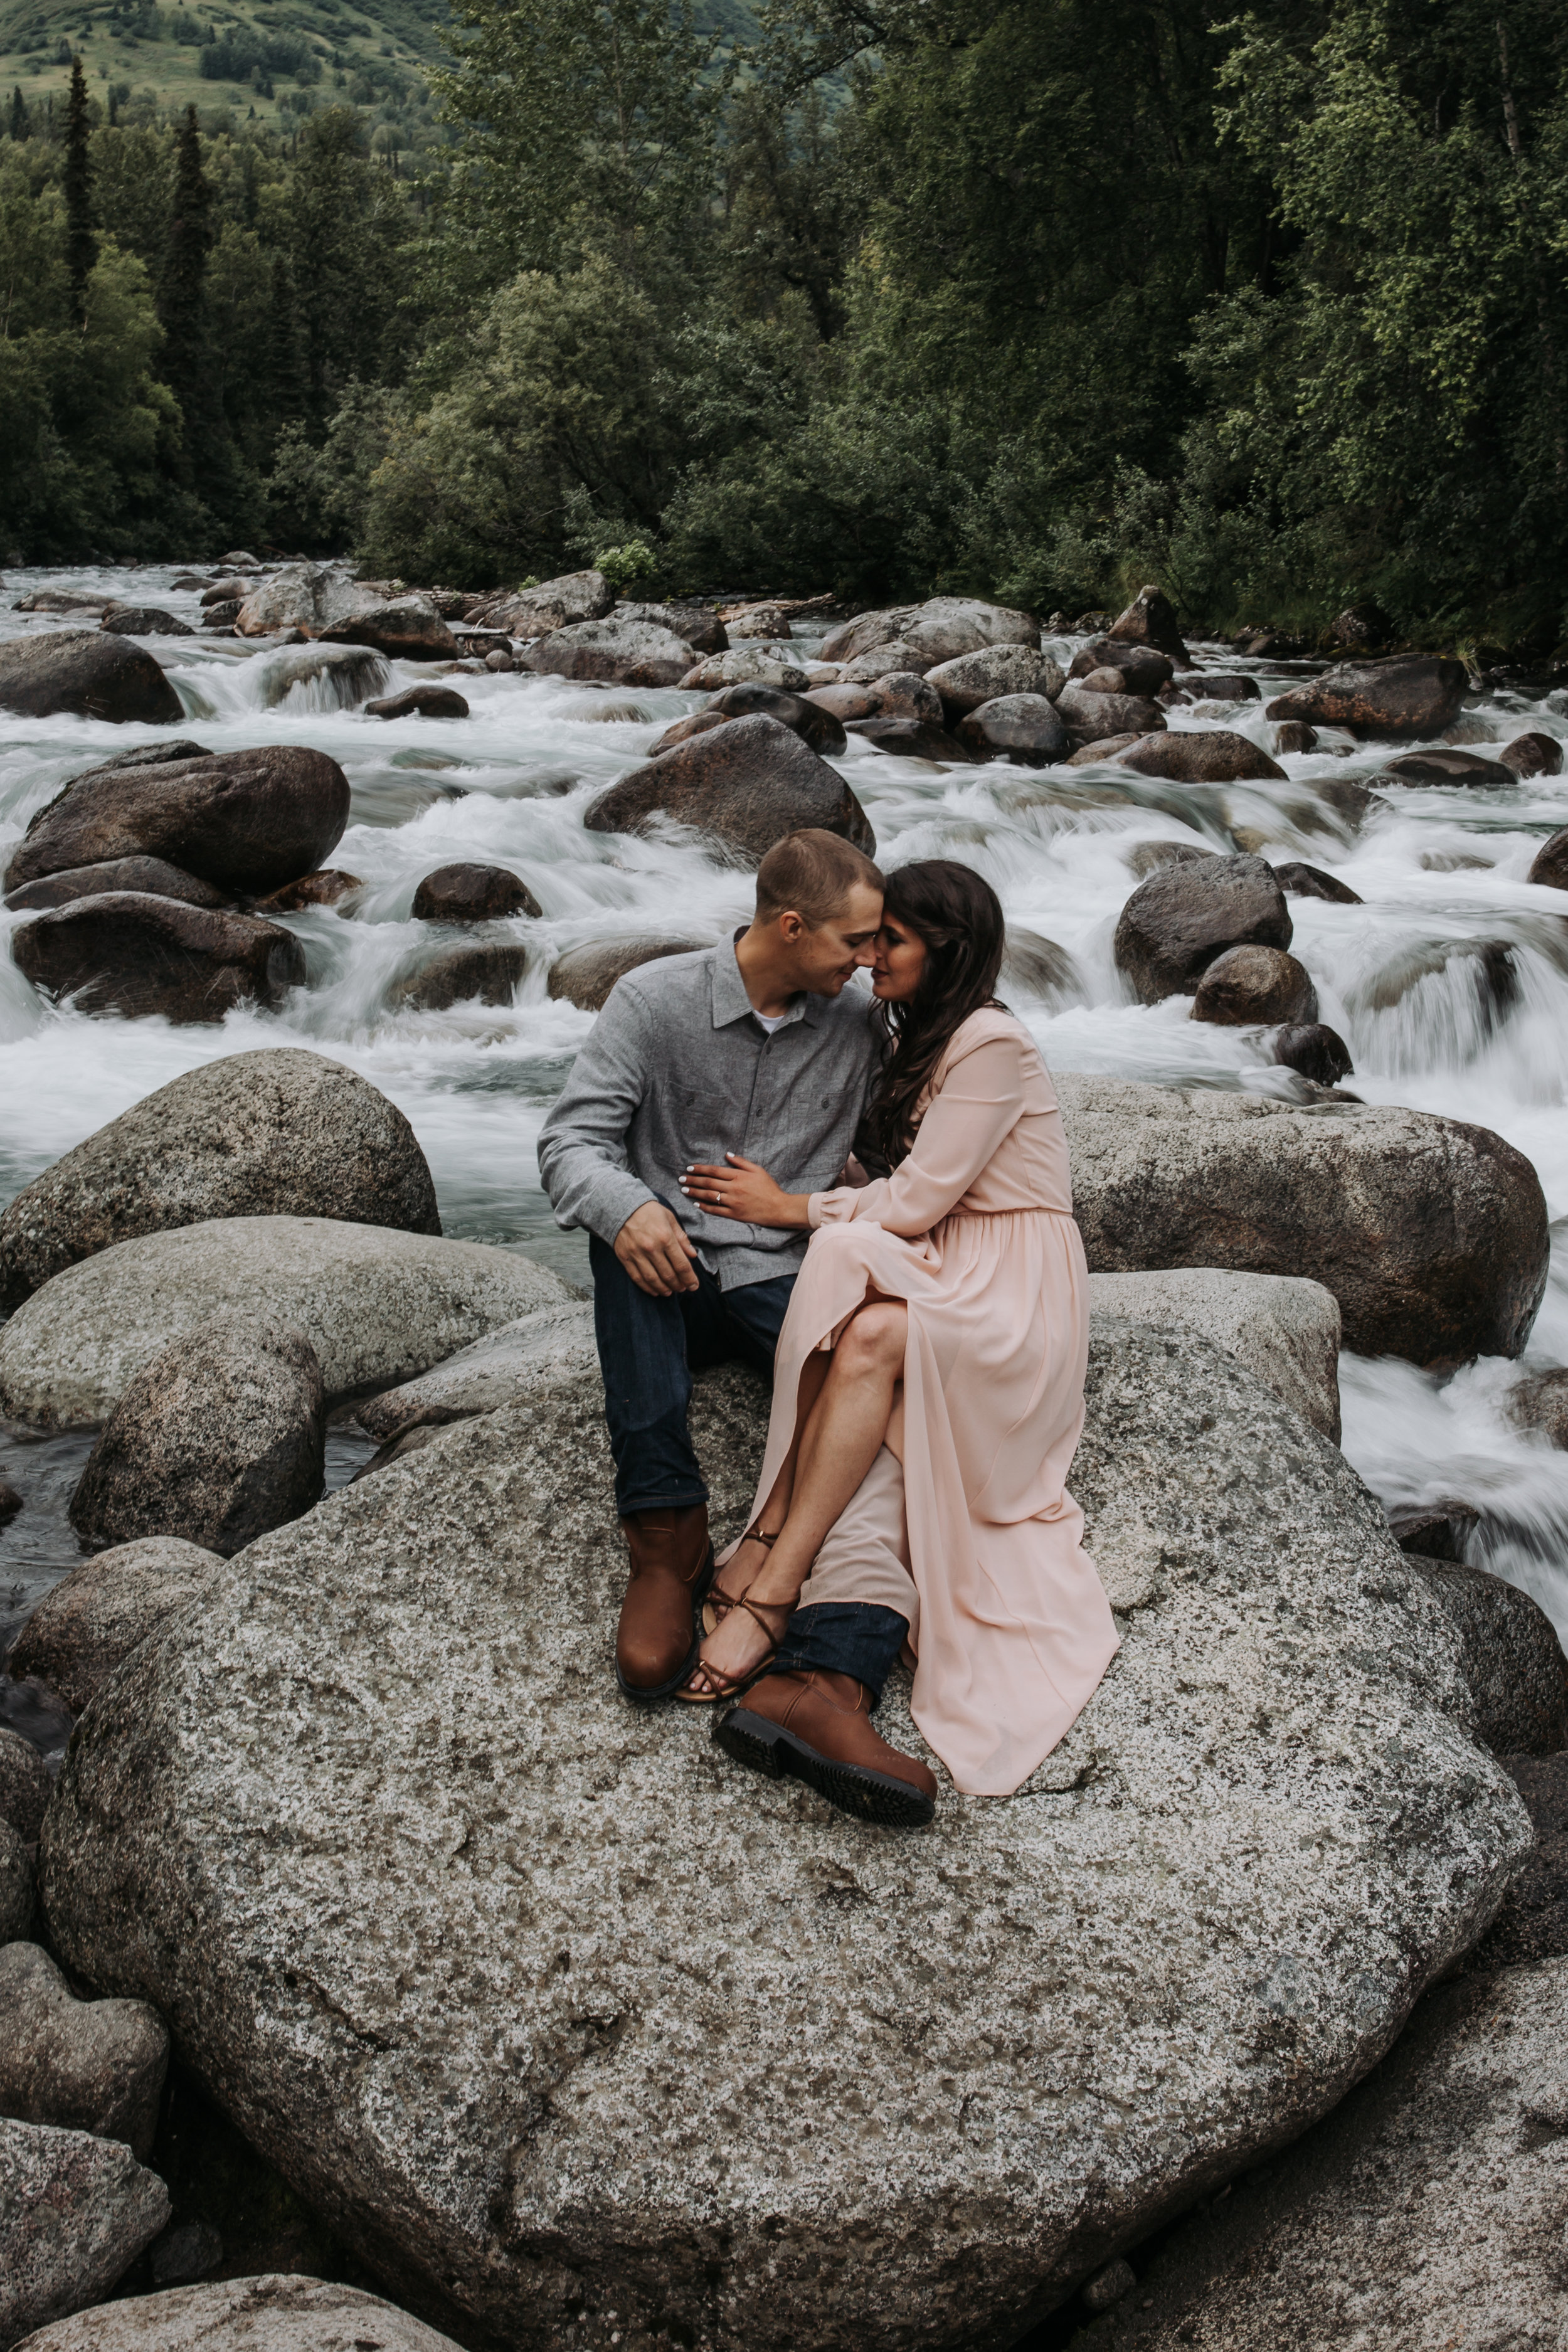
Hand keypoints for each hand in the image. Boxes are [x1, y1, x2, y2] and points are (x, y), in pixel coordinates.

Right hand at [614, 1201, 699, 1295]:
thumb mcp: (669, 1219)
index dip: (690, 1279)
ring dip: (664, 1289)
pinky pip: (637, 1278)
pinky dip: (647, 1287)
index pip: (681, 1265)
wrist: (620, 1206)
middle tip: (683, 1289)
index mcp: (665, 1237)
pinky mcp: (625, 1258)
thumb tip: (693, 1255)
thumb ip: (682, 1238)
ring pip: (653, 1279)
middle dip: (678, 1285)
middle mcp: (651, 1247)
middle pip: (668, 1275)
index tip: (694, 1286)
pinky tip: (655, 1290)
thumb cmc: (649, 1211)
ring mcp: (637, 1254)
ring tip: (670, 1292)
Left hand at [679, 1154, 809, 1228]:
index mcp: (739, 1176)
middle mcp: (734, 1188)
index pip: (714, 1170)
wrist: (778, 1208)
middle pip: (708, 1182)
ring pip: (709, 1196)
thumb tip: (727, 1154)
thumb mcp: (758, 1170)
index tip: (690, 1168)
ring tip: (684, 1189)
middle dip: (693, 1180)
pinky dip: (704, 1207)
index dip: (700, 1169)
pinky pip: (716, 1210)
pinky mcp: (734, 1214)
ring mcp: (733, 1202)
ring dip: (695, 1192)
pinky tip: (696, 1203)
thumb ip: (741, 1162)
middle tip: (681, 1178)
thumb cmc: (769, 1188)